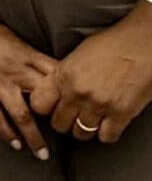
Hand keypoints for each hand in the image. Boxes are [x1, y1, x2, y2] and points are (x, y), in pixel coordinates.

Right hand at [0, 6, 58, 158]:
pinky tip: (14, 142)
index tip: (77, 107)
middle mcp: (13, 69)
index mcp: (24, 53)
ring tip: (41, 152)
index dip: (68, 93)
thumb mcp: (9, 36)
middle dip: (56, 120)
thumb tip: (42, 72)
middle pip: (43, 100)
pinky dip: (4, 131)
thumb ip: (26, 55)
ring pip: (20, 114)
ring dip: (32, 136)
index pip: (55, 76)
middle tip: (66, 137)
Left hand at [32, 3, 151, 144]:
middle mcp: (77, 92)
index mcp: (63, 75)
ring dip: (85, 129)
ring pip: (81, 133)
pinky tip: (109, 124)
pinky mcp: (121, 113)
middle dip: (64, 122)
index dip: (44, 109)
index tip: (51, 108)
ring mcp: (99, 105)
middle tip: (72, 117)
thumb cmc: (114, 44)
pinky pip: (107, 136)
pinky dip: (107, 133)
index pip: (38, 104)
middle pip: (58, 124)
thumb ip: (64, 75)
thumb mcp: (77, 55)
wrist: (143, 43)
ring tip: (91, 120)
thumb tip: (56, 90)